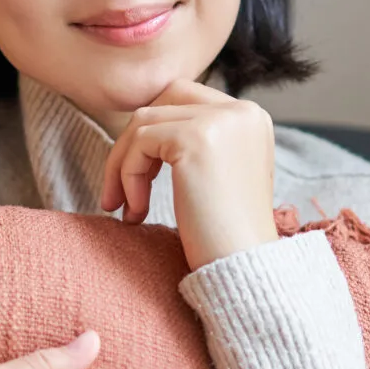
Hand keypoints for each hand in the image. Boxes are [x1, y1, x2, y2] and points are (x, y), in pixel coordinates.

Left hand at [100, 79, 279, 271]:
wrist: (243, 269)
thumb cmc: (225, 235)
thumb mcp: (218, 174)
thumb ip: (197, 143)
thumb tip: (145, 132)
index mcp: (250, 117)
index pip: (185, 99)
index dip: (154, 134)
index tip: (139, 179)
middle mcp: (241, 111)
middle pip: (163, 101)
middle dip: (134, 142)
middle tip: (119, 191)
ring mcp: (220, 121)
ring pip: (145, 121)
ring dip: (124, 164)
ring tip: (126, 208)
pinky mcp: (196, 139)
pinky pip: (140, 143)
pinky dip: (128, 175)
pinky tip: (136, 211)